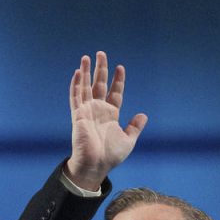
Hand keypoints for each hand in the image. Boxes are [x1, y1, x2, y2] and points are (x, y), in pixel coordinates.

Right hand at [64, 51, 147, 190]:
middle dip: (100, 69)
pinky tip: (76, 73)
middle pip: (99, 85)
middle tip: (101, 53)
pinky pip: (76, 97)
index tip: (120, 67)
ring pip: (85, 87)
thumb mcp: (128, 140)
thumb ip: (134, 127)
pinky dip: (76, 85)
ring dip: (85, 72)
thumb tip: (143, 115)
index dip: (117, 80)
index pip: (114, 93)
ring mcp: (87, 111)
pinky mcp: (78, 116)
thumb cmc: (110, 156)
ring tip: (86, 57)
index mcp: (110, 115)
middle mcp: (98, 110)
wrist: (96, 165)